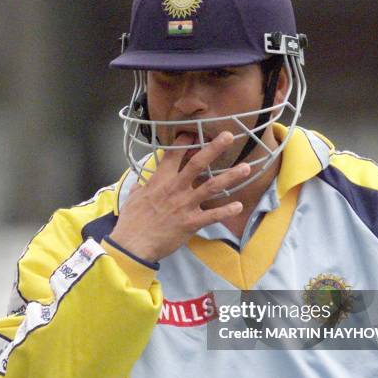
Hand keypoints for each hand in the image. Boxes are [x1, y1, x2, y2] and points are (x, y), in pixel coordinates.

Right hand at [109, 131, 250, 262]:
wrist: (133, 243)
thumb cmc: (131, 221)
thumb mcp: (133, 198)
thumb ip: (141, 188)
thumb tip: (141, 185)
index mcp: (160, 180)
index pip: (173, 155)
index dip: (184, 142)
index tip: (194, 134)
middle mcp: (175, 188)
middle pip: (197, 163)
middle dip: (214, 148)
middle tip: (229, 136)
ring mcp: (185, 204)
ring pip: (211, 186)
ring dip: (230, 177)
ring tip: (246, 168)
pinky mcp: (191, 222)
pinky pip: (212, 215)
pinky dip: (226, 211)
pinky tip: (239, 206)